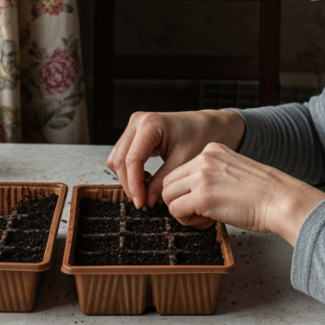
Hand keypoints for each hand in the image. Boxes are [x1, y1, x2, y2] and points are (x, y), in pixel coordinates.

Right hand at [105, 110, 245, 208]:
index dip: (134, 185)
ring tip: (145, 192)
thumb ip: (161, 182)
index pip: (132, 160)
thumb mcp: (183, 162)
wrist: (208, 125)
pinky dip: (130, 171)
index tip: (141, 203)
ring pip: (116, 159)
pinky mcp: (135, 133)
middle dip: (129, 184)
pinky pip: (122, 155)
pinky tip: (146, 179)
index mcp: (150, 124)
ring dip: (128, 178)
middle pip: (119, 160)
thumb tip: (145, 202)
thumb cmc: (201, 137)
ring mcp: (134, 126)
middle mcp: (138, 121)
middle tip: (142, 203)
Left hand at [161, 143, 324, 245]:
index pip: (181, 171)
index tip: (202, 203)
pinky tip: (205, 221)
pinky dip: (186, 220)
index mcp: (213, 150)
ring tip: (202, 217)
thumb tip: (191, 196)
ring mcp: (202, 176)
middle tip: (199, 213)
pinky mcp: (202, 196)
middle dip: (179, 200)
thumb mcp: (234, 173)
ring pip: (168, 195)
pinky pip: (175, 210)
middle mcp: (204, 159)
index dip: (186, 191)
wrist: (282, 201)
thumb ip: (212, 177)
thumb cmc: (264, 194)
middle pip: (169, 182)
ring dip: (181, 211)